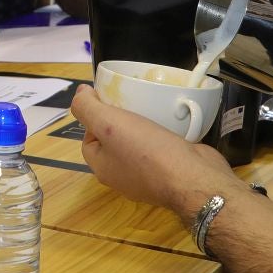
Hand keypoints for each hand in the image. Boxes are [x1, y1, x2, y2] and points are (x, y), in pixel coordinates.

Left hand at [71, 86, 238, 219]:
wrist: (193, 178)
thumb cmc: (147, 151)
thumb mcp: (108, 123)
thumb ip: (87, 107)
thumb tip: (79, 93)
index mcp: (103, 169)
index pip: (88, 140)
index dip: (94, 118)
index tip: (111, 102)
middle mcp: (122, 177)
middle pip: (113, 143)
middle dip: (120, 120)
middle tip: (131, 101)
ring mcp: (148, 178)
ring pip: (138, 146)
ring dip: (143, 127)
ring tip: (150, 107)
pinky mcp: (170, 174)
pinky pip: (160, 151)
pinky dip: (163, 136)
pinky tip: (170, 122)